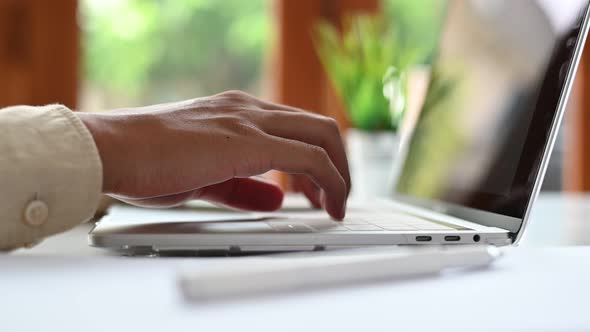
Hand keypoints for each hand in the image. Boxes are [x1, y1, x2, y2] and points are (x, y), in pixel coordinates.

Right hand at [77, 91, 349, 219]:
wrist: (114, 150)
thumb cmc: (146, 160)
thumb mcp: (205, 176)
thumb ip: (243, 186)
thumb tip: (276, 196)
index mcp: (237, 112)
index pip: (296, 127)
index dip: (318, 158)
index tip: (321, 189)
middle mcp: (249, 109)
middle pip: (319, 126)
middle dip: (340, 163)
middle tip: (339, 196)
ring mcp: (250, 120)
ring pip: (321, 135)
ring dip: (339, 172)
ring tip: (338, 204)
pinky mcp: (248, 141)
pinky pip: (308, 156)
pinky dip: (329, 181)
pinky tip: (328, 205)